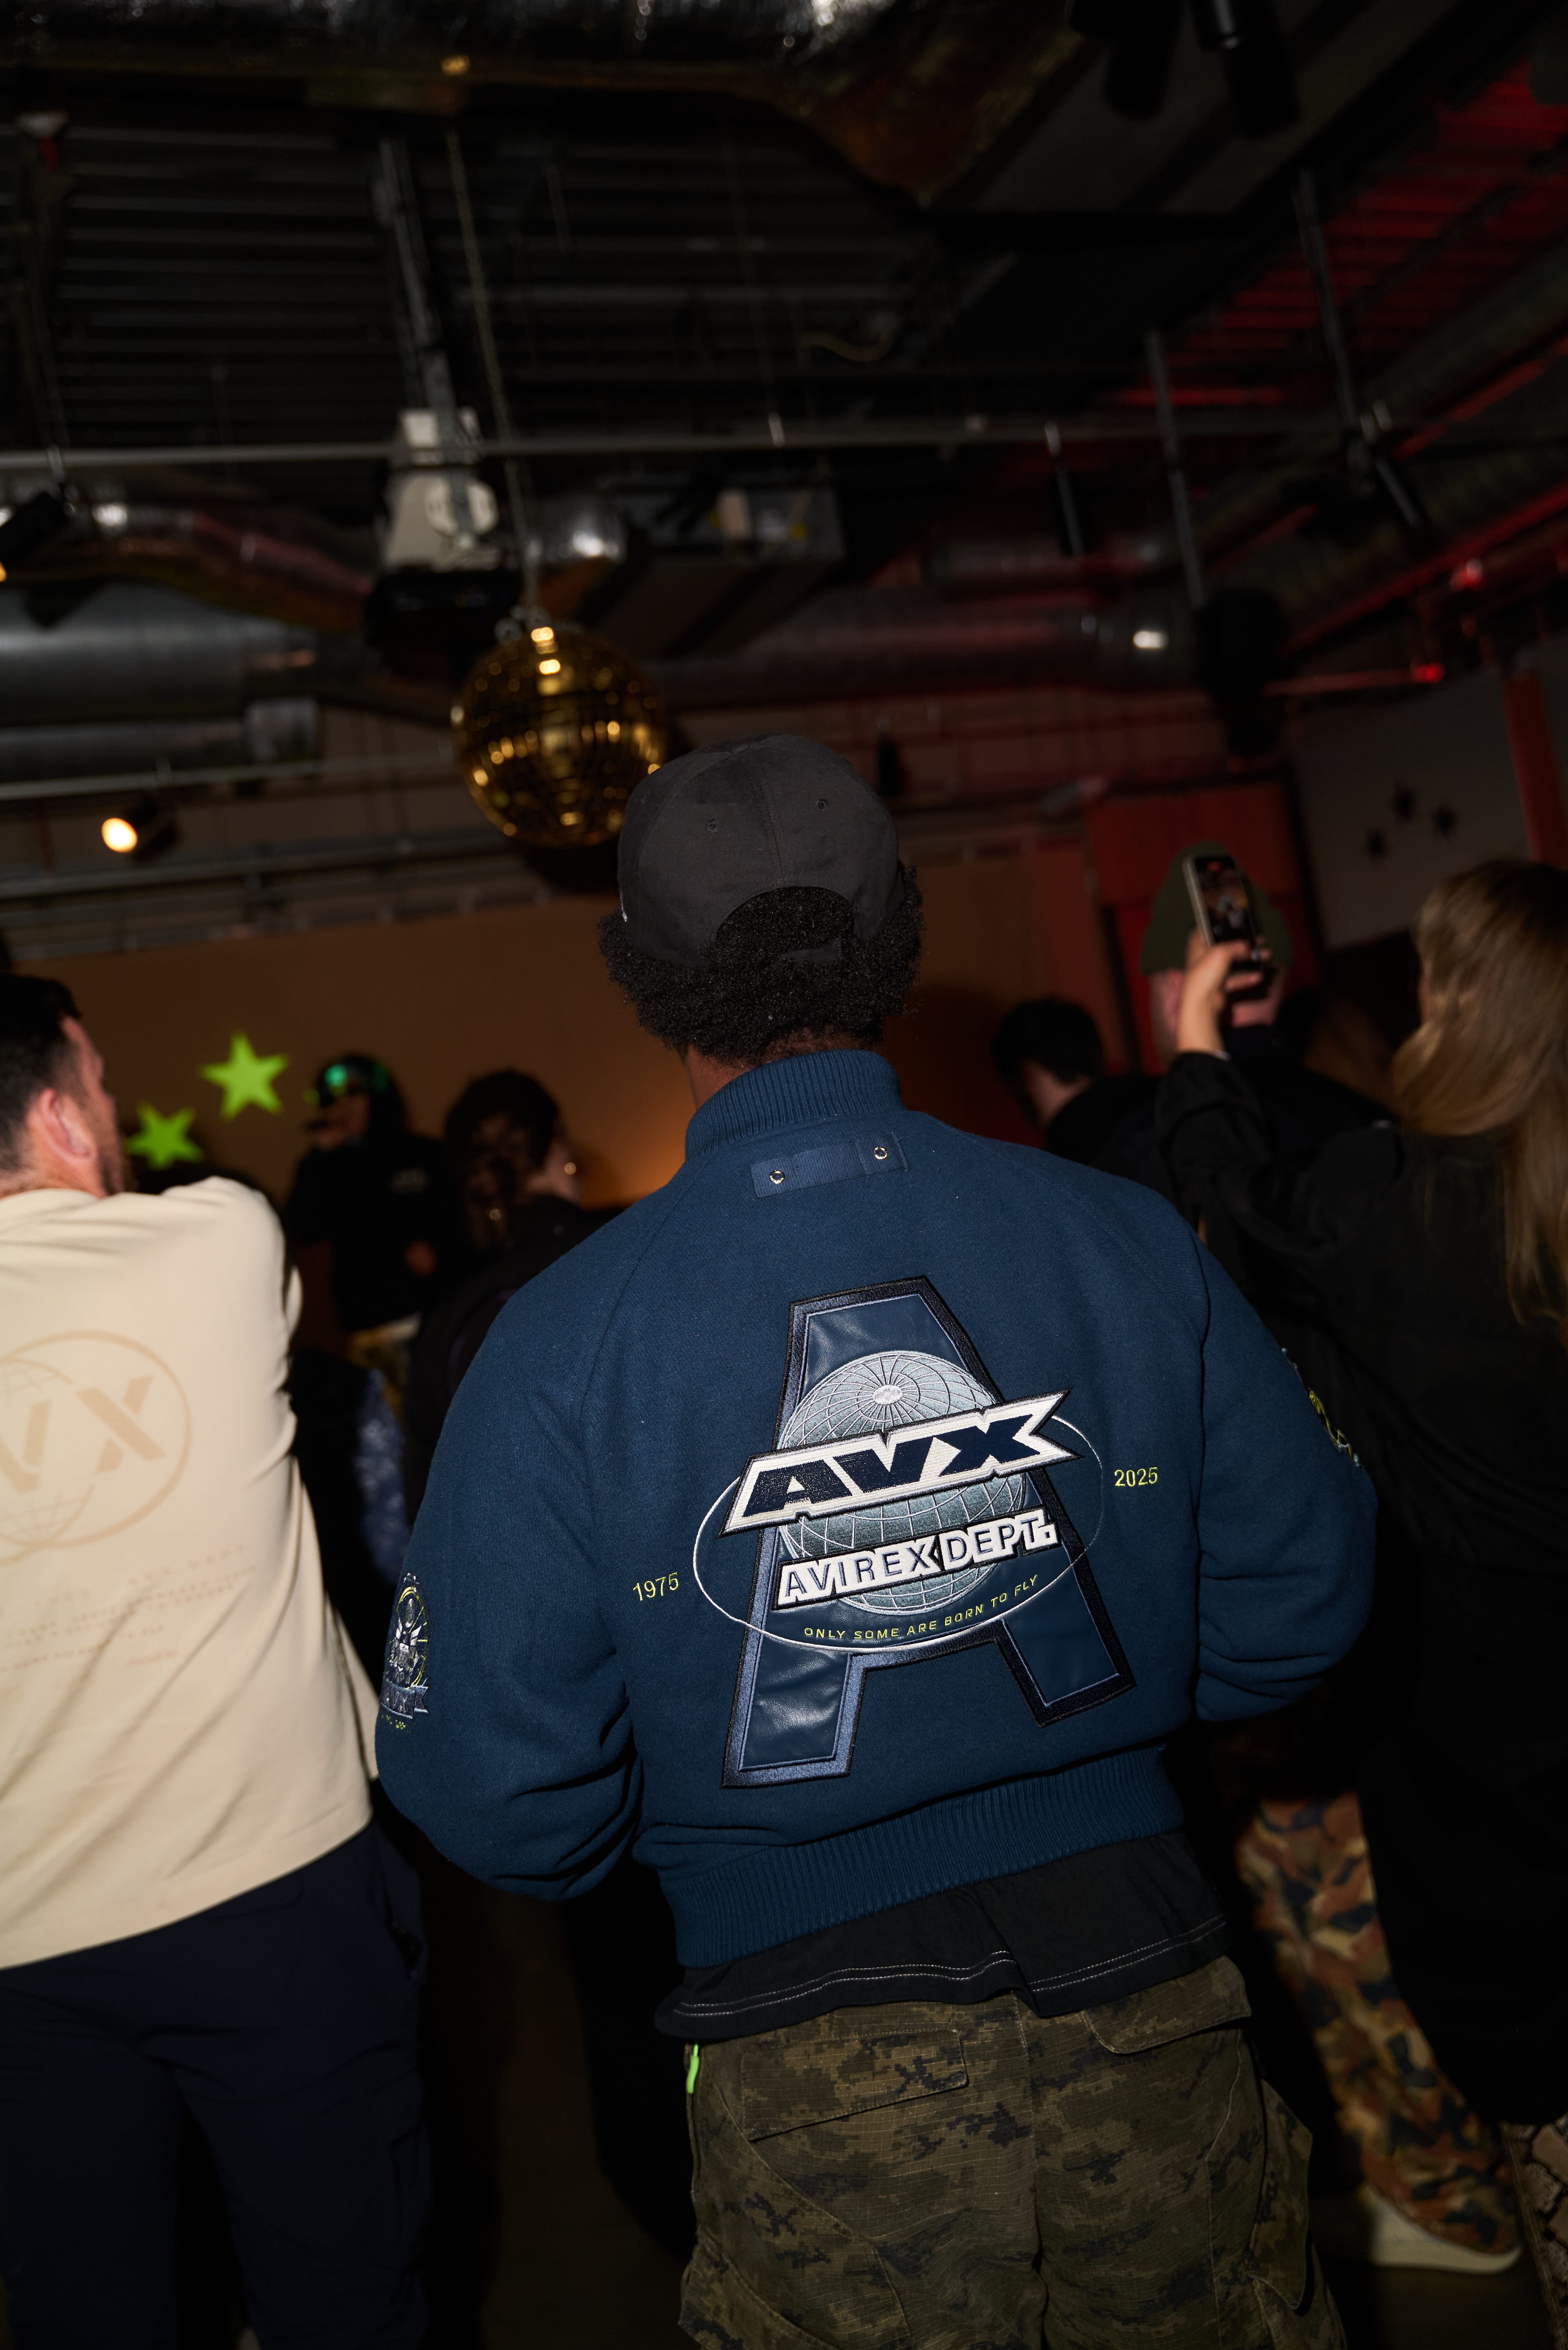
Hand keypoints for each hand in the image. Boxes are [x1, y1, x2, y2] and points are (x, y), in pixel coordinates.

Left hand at [1176, 934, 1268, 1057]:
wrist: (1202, 1003)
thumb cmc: (1206, 973)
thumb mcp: (1222, 952)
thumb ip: (1236, 946)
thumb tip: (1248, 946)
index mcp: (1198, 945)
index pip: (1208, 929)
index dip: (1221, 923)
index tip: (1235, 921)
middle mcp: (1204, 957)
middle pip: (1225, 947)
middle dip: (1243, 944)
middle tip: (1258, 939)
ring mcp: (1211, 972)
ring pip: (1233, 963)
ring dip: (1249, 960)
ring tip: (1265, 955)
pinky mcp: (1218, 986)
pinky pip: (1235, 980)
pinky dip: (1247, 978)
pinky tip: (1259, 976)